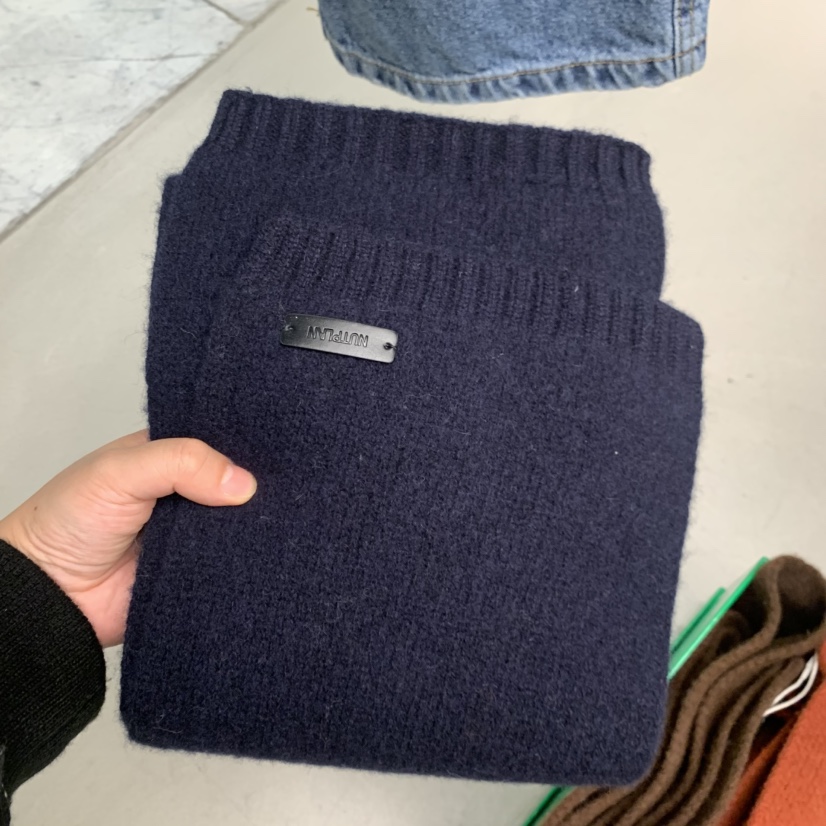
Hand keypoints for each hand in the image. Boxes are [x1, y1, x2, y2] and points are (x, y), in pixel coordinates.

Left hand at [0, 431, 256, 646]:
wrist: (47, 595)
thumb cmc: (65, 521)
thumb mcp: (120, 471)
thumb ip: (180, 463)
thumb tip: (244, 484)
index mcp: (165, 457)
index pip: (217, 441)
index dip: (243, 445)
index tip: (276, 449)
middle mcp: (183, 493)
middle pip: (233, 484)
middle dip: (254, 488)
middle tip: (283, 490)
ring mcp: (191, 534)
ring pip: (238, 525)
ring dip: (252, 527)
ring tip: (281, 523)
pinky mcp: (197, 571)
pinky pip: (231, 564)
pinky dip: (244, 561)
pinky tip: (266, 553)